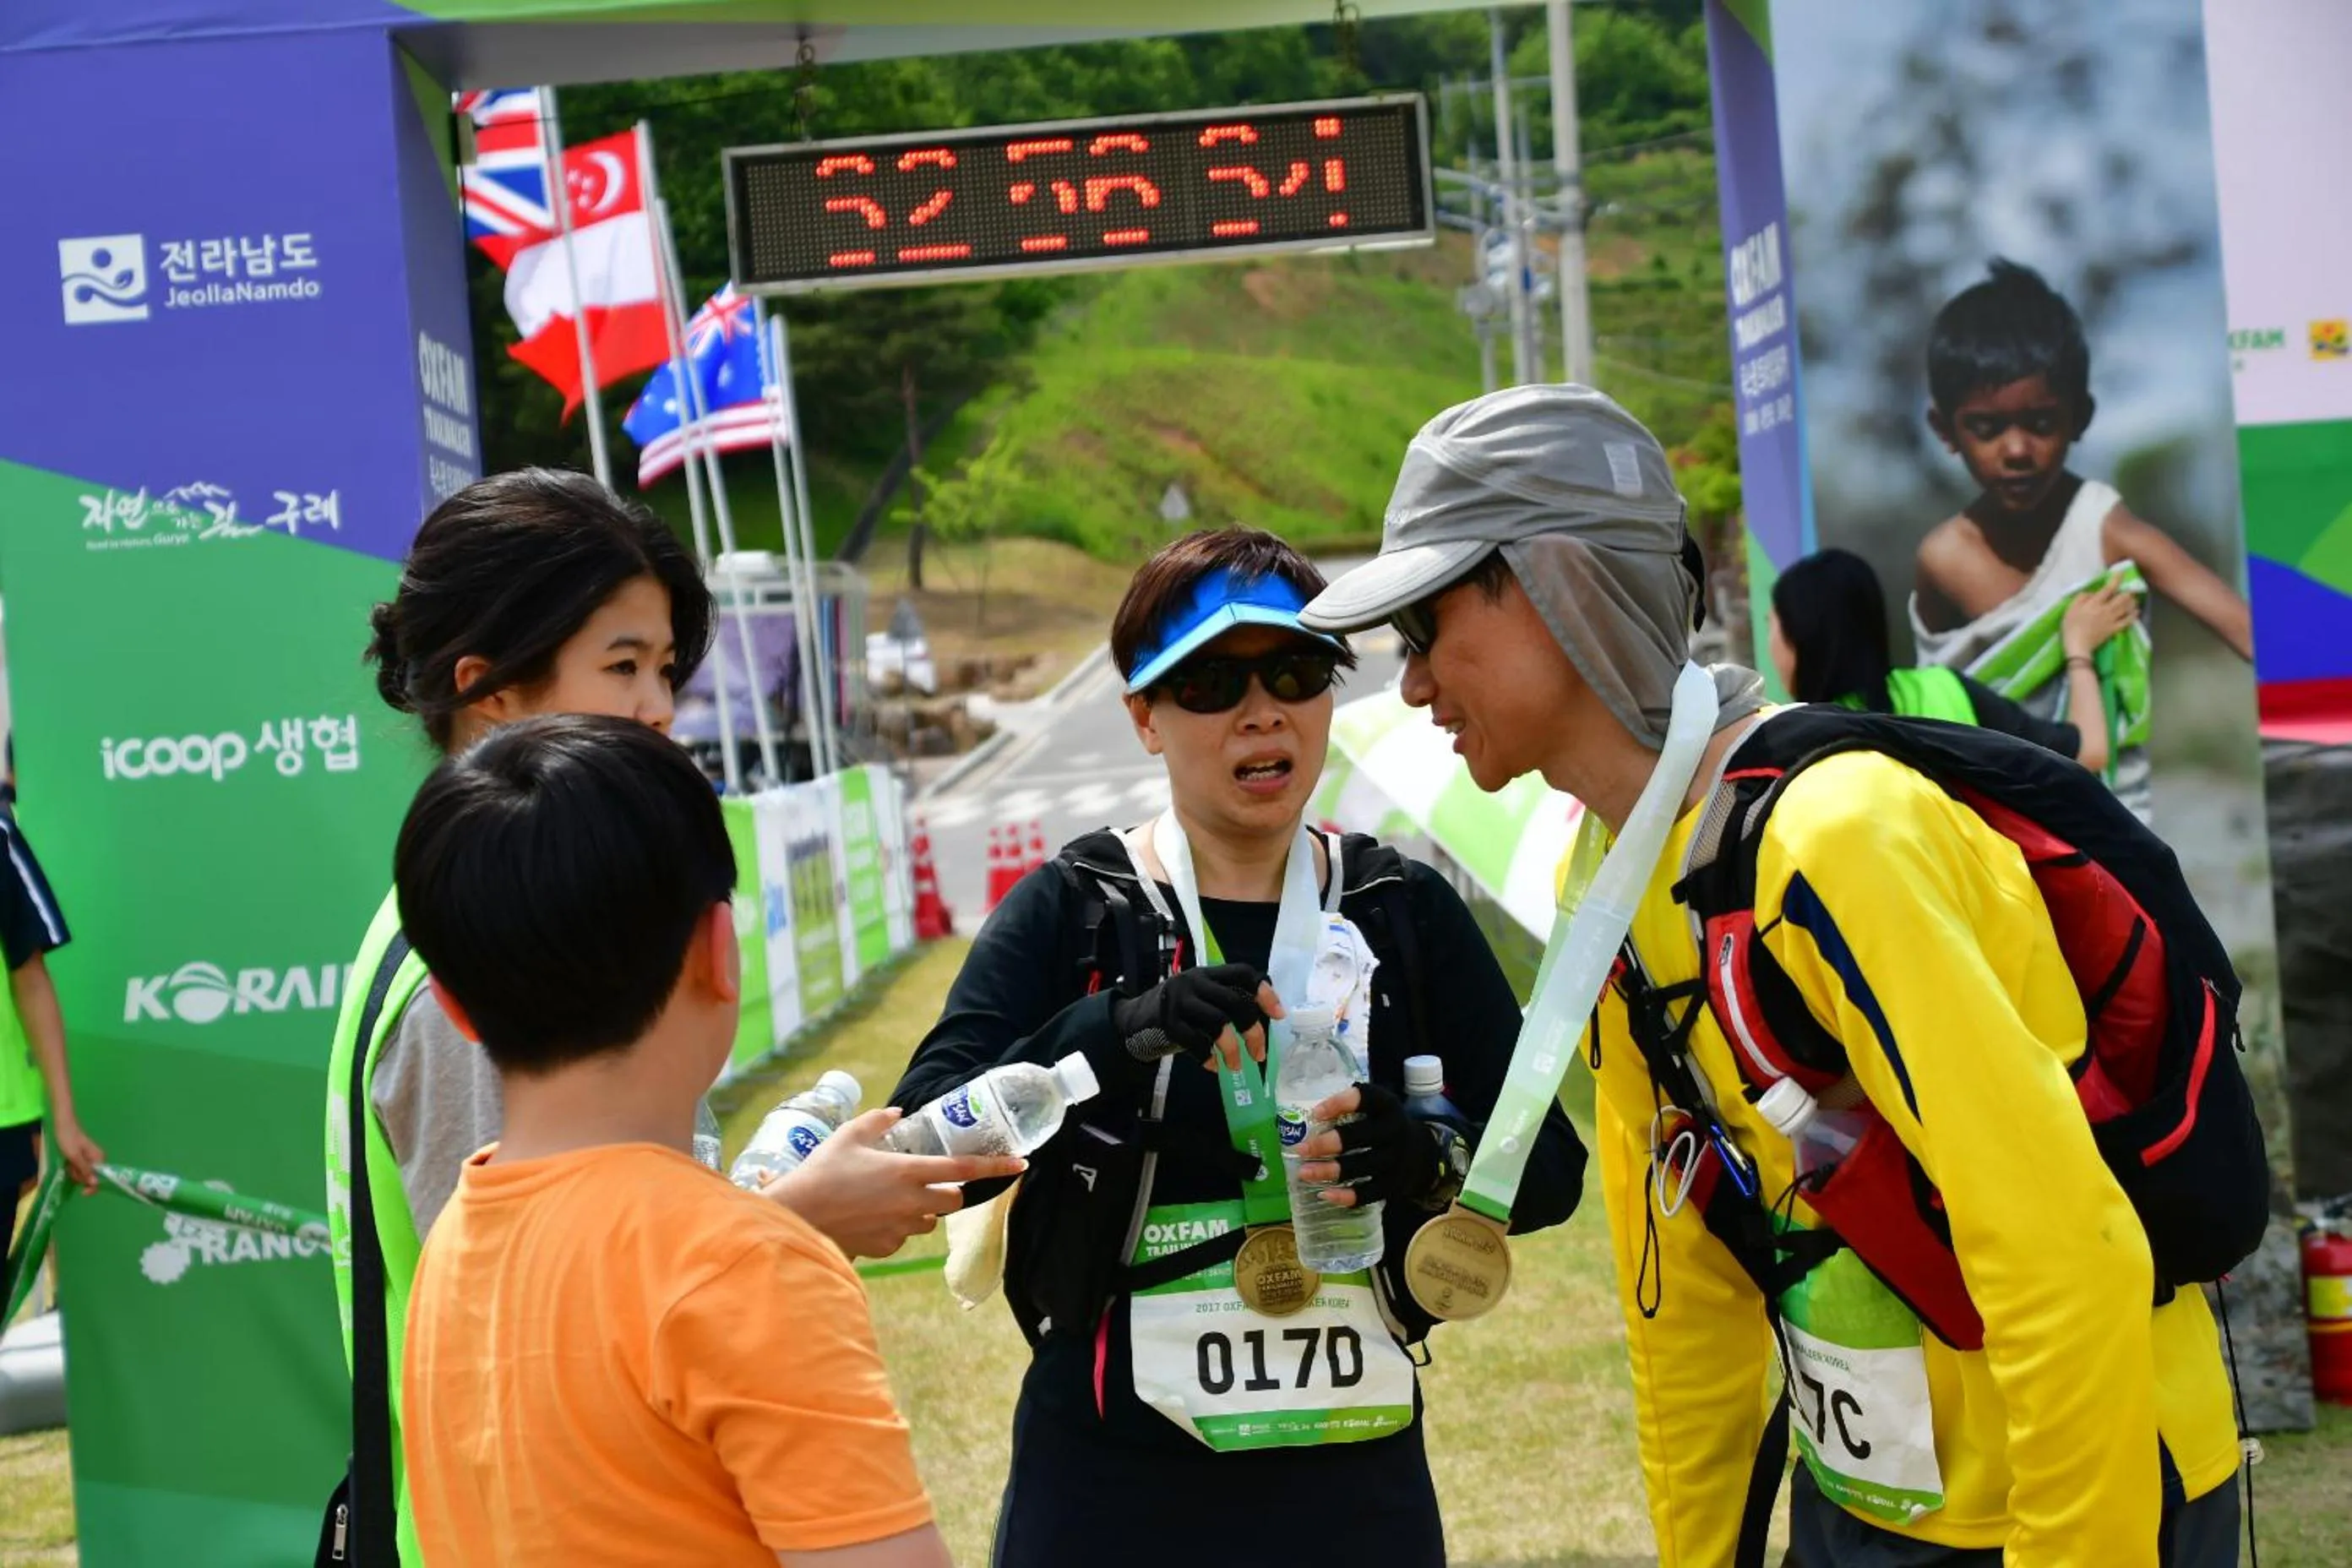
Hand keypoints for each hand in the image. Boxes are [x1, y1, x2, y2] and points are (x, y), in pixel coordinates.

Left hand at [52, 1116, 103, 1193]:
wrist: (63, 1126)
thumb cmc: (69, 1140)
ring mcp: (90, 1158)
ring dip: (74, 1172)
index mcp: (99, 1158)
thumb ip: (85, 1170)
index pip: (101, 1178)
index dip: (92, 1186)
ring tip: (68, 1162)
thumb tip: (95, 1183)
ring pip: (83, 1174)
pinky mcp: (83, 1157)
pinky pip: (80, 1169)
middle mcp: (98, 1159)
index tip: (82, 1192)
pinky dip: (73, 1168)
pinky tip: (68, 1162)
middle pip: (91, 1177)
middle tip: (70, 1168)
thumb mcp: (75, 1157)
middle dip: (79, 1176)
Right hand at [760, 1108, 1025, 1259]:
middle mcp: (912, 1201)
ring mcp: (900, 1228)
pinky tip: (872, 1217)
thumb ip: (879, 1121)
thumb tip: (899, 1112)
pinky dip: (897, 1227)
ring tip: (891, 1198)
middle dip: (947, 1190)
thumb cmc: (821, 1172)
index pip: (965, 1169)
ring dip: (922, 1209)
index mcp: (908, 1170)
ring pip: (930, 1220)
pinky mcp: (887, 1248)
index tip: (1022, 1163)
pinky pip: (904, 1237)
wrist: (797, 1218)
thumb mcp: (849, 1135)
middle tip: (924, 1179)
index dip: (997, 1167)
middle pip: (953, 1200)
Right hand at [1110, 963, 1283, 1071]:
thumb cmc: (1181, 1011)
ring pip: (1217, 1023)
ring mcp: (1180, 1002)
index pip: (1243, 973)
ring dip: (1231, 1049)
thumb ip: (1228, 1000)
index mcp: (1208, 974)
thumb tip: (1267, 1018)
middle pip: (1234, 1002)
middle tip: (1259, 1053)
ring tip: (1236, 1065)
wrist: (1135, 1019)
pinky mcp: (1168, 1023)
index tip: (1278, 1015)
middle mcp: (1194, 982)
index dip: (1264, 992)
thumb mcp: (1204, 997)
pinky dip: (1208, 1057)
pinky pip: (1195, 1042)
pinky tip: (1213, 1066)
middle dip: (1252, 1031)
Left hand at [1290, 1084, 1442, 1209]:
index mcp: (1386, 1105)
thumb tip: (1302, 1121)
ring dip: (1329, 1171)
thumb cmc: (1381, 1125)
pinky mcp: (1394, 1184)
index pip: (1364, 1098)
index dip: (1338, 1104)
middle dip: (1326, 1144)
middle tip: (1301, 1149)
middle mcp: (1394, 1130)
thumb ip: (1346, 1108)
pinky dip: (1346, 1196)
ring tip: (1304, 1172)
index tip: (1314, 1114)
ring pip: (1360, 1167)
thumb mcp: (1373, 1107)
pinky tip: (1325, 1194)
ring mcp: (1396, 1159)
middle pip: (1359, 1136)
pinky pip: (1368, 1193)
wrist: (1419, 1152)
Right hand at [2062, 586, 2137, 659]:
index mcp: (2095, 603)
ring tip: (2133, 598)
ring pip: (2127, 608)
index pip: (2109, 588)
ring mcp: (2112, 620)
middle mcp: (2106, 609)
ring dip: (2132, 602)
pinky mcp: (2114, 629)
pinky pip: (2127, 621)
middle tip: (2130, 588)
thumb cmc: (2071, 626)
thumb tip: (2092, 593)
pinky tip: (2136, 612)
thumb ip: (2081, 597)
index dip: (2116, 579)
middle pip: (2122, 598)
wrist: (2078, 645)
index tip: (2121, 573)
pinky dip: (2133, 615)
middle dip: (2128, 591)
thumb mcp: (2071, 608)